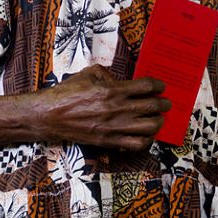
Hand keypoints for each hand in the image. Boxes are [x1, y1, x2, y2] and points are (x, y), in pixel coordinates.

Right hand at [35, 67, 169, 150]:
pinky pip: (137, 144)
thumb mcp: (89, 73)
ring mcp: (115, 127)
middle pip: (153, 106)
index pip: (147, 86)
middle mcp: (118, 109)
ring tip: (158, 118)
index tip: (161, 86)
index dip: (158, 85)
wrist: (51, 115)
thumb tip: (122, 80)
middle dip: (164, 104)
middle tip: (166, 103)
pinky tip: (145, 134)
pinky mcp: (110, 141)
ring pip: (150, 127)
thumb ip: (109, 74)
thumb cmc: (68, 92)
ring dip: (158, 121)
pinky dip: (146, 139)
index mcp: (113, 90)